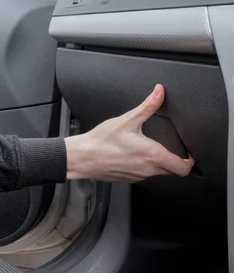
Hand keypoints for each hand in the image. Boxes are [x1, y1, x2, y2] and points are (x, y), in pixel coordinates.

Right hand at [65, 84, 193, 182]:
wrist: (82, 157)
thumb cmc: (101, 141)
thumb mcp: (127, 120)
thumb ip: (147, 106)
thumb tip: (158, 93)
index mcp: (152, 154)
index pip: (183, 167)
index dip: (190, 161)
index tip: (188, 153)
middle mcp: (148, 169)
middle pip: (173, 171)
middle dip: (174, 161)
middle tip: (170, 149)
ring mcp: (138, 176)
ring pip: (158, 173)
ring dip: (158, 164)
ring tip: (147, 150)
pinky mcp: (129, 180)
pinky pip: (143, 175)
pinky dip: (143, 167)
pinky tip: (132, 156)